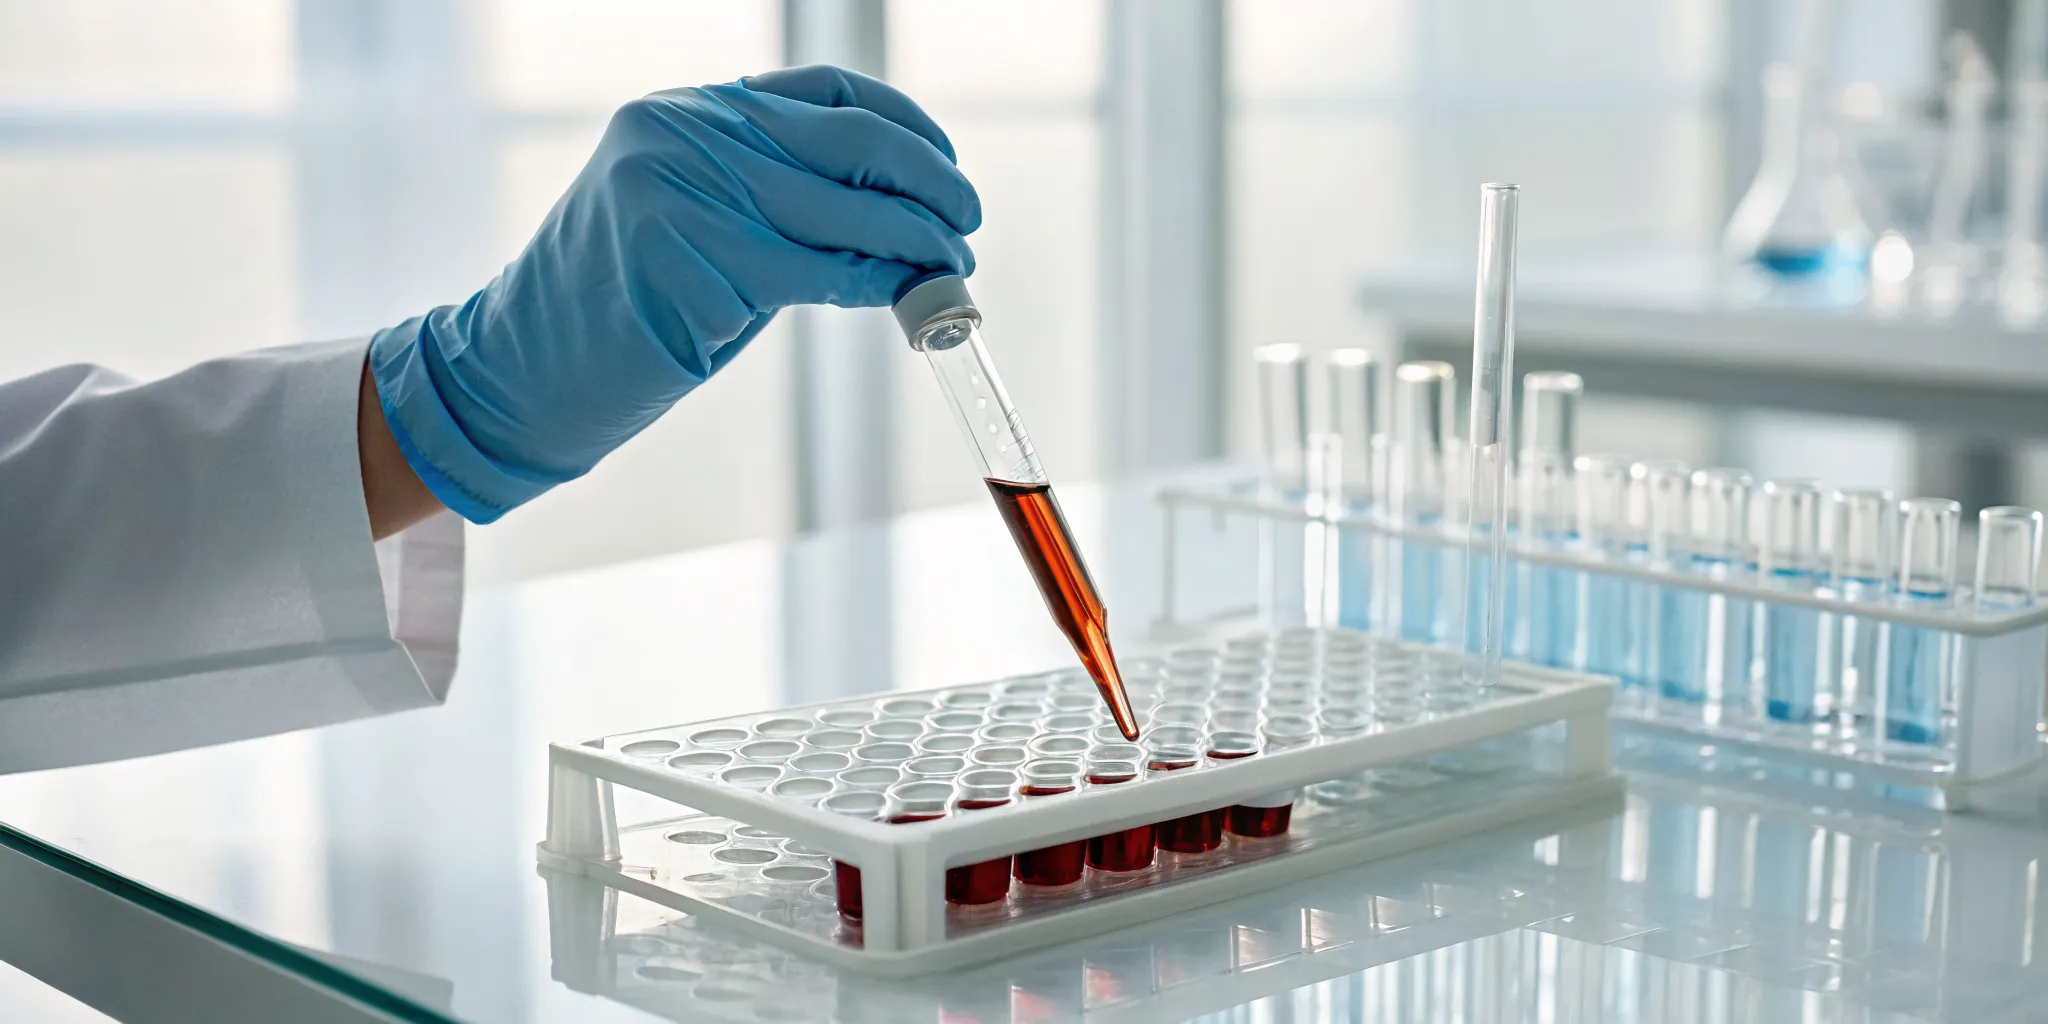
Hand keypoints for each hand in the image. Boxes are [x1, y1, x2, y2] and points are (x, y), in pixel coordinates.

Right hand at [367, 65, 979, 523]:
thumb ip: (777, 198)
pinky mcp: (692, 264)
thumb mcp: (695, 221)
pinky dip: (875, 284)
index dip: (906, 126)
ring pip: (845, 209)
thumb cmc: (618, 307)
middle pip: (850, 142)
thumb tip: (898, 212)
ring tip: (951, 270)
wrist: (514, 372)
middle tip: (968, 224)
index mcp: (686, 109)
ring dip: (918, 241)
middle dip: (930, 184)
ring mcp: (683, 194)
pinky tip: (902, 299)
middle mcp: (683, 134)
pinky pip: (818, 273)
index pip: (827, 92)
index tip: (947, 166)